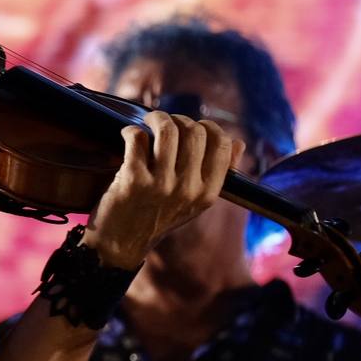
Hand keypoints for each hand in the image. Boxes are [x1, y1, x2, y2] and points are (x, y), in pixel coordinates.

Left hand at [82, 112, 244, 267]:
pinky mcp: (133, 179)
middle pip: (194, 131)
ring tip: (149, 121)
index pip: (222, 144)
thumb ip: (216, 173)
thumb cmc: (158, 216)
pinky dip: (132, 130)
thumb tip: (239, 142)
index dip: (208, 126)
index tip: (194, 125)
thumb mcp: (194, 202)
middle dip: (179, 119)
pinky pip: (138, 137)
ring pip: (167, 129)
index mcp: (208, 193)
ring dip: (156, 118)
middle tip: (165, 123)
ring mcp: (161, 184)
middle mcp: (188, 189)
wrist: (121, 242)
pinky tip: (129, 135)